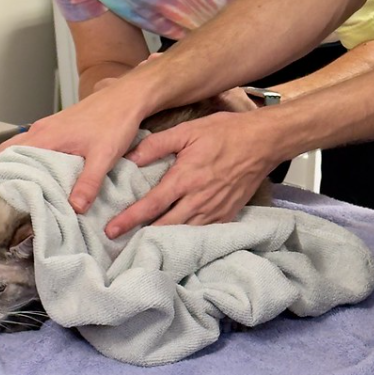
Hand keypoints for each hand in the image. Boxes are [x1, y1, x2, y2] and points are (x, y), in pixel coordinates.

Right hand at [0, 85, 147, 213]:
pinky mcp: (60, 126)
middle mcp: (42, 130)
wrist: (128, 96)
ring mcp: (49, 126)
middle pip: (9, 153)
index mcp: (45, 137)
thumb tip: (75, 208)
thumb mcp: (104, 156)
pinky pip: (36, 144)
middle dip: (6, 173)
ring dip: (21, 166)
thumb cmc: (116, 120)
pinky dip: (34, 158)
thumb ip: (88, 182)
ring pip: (22, 147)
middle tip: (10, 197)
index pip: (5, 156)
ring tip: (27, 190)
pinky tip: (48, 174)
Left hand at [106, 111, 277, 238]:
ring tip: (144, 245)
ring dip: (163, 240)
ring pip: (183, 233)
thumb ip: (158, 144)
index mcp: (185, 178)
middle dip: (141, 236)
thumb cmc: (224, 132)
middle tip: (121, 244)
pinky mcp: (226, 215)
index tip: (111, 230)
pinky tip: (175, 240)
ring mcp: (214, 210)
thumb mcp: (189, 130)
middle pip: (164, 226)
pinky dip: (186, 239)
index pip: (151, 205)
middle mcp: (198, 199)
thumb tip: (131, 157)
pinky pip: (202, 233)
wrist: (262, 142)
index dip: (129, 219)